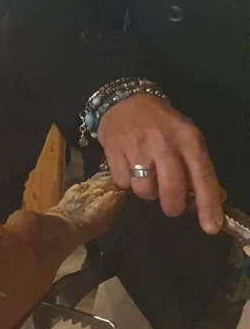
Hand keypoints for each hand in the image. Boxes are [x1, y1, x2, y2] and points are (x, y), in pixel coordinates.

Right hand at [97, 93, 223, 233]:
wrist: (124, 100)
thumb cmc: (161, 123)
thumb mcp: (187, 138)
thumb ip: (199, 167)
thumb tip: (215, 198)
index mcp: (188, 139)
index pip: (202, 177)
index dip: (208, 205)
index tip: (210, 227)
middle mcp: (164, 143)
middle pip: (171, 190)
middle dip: (172, 206)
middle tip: (171, 207)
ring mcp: (136, 146)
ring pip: (144, 190)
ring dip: (147, 192)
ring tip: (146, 179)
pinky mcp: (113, 149)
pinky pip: (122, 182)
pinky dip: (126, 182)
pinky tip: (129, 169)